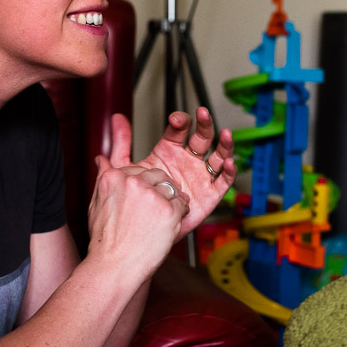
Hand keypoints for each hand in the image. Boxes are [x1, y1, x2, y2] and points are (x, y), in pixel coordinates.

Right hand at [86, 153, 189, 278]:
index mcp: (114, 177)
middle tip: (157, 208)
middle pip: (158, 175)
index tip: (143, 199)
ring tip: (163, 218)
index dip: (145, 186)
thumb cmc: (104, 241)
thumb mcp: (95, 204)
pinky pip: (183, 204)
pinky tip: (171, 224)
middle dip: (161, 189)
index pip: (139, 170)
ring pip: (172, 188)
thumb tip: (101, 159)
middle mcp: (133, 183)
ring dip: (172, 200)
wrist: (114, 267)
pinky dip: (181, 213)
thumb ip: (102, 178)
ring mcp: (152, 196)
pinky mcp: (169, 211)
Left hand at [109, 108, 236, 239]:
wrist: (141, 232)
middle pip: (201, 138)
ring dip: (224, 144)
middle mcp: (187, 161)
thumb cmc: (136, 201)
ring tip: (224, 134)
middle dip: (204, 125)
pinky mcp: (210, 195)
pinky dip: (229, 172)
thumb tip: (116, 118)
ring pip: (217, 156)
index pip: (179, 131)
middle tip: (202, 114)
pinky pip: (223, 181)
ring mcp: (200, 177)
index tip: (176, 120)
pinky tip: (229, 162)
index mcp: (170, 152)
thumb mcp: (126, 170)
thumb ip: (122, 143)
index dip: (180, 122)